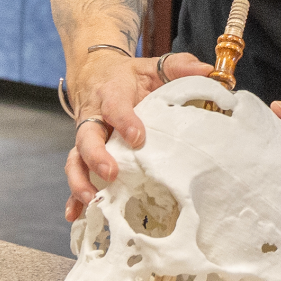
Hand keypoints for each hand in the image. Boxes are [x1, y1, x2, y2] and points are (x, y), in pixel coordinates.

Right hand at [63, 49, 219, 220]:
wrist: (95, 73)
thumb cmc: (130, 76)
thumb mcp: (152, 66)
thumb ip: (178, 66)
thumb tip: (207, 71)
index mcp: (111, 94)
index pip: (115, 107)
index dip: (125, 121)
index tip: (138, 138)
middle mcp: (94, 117)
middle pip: (86, 137)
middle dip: (96, 156)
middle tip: (111, 173)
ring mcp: (87, 138)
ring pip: (75, 158)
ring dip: (80, 180)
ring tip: (91, 199)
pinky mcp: (84, 154)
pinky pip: (76, 174)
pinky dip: (73, 196)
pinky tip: (75, 214)